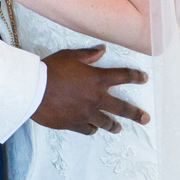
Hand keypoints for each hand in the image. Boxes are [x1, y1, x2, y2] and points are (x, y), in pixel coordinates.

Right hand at [34, 46, 149, 133]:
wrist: (33, 90)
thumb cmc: (51, 70)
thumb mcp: (70, 56)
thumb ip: (88, 55)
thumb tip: (102, 50)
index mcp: (97, 79)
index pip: (123, 77)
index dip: (135, 77)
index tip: (144, 78)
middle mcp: (96, 98)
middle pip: (122, 108)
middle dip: (136, 113)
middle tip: (145, 118)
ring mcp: (86, 113)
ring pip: (106, 122)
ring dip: (114, 125)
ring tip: (119, 128)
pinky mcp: (74, 124)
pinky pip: (88, 129)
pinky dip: (92, 128)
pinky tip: (94, 128)